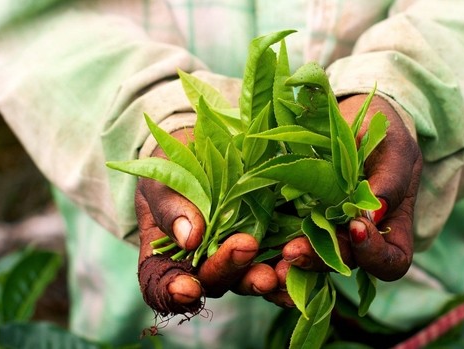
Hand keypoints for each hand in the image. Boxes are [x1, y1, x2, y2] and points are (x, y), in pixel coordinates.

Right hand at [135, 130, 277, 316]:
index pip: (162, 286)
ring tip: (278, 269)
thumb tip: (190, 238)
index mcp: (166, 256)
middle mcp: (204, 266)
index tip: (186, 288)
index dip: (172, 293)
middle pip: (215, 281)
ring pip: (250, 279)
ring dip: (265, 278)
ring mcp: (238, 259)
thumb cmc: (173, 168)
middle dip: (231, 269)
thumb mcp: (163, 179)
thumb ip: (170, 207)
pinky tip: (300, 260)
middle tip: (245, 247)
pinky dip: (293, 267)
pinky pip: (281, 264)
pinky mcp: (269, 246)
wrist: (207, 149)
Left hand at [266, 94, 422, 306]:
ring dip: (296, 257)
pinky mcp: (299, 219)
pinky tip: (261, 240)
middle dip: (321, 260)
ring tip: (279, 251)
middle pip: (344, 264)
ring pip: (313, 257)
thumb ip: (391, 179)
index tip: (357, 227)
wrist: (350, 117)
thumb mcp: (394, 148)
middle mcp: (359, 239)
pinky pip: (289, 238)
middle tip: (294, 250)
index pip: (391, 261)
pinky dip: (276, 243)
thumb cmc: (382, 132)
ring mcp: (328, 232)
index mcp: (391, 228)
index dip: (375, 255)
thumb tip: (375, 213)